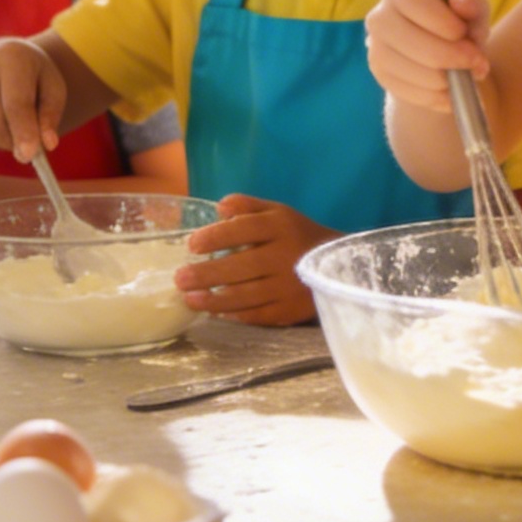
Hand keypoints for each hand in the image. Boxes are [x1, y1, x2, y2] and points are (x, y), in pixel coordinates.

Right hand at [0, 37, 65, 162]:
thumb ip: (50, 116)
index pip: (15, 102)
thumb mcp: (53, 89)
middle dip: (10, 141)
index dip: (23, 132)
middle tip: (25, 150)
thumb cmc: (33, 77)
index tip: (30, 156)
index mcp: (12, 55)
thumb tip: (47, 145)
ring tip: (11, 131)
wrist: (3, 56)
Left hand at [173, 195, 337, 326]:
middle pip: (243, 266)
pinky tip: (214, 313)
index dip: (217, 237)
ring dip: (214, 299)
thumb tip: (219, 208)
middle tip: (180, 278)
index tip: (192, 245)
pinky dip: (234, 315)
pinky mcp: (290, 310)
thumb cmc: (297, 236)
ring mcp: (289, 286)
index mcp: (281, 226)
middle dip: (208, 274)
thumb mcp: (278, 213)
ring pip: (247, 296)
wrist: (341, 266)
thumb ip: (248, 206)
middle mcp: (286, 256)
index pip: (246, 229)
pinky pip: (257, 315)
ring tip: (189, 299)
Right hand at [365, 0, 490, 114]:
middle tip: (477, 61)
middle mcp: (380, 17)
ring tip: (468, 76)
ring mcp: (376, 49)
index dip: (440, 19)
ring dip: (447, 79)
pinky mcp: (381, 76)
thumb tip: (458, 1)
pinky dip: (437, 96)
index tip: (462, 32)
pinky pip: (410, 93)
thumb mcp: (472, 9)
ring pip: (412, 70)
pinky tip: (453, 91)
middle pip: (410, 39)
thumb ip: (471, 1)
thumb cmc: (458, 23)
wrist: (442, 54)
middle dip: (450, 55)